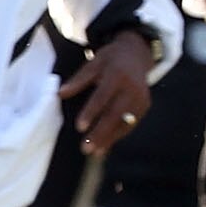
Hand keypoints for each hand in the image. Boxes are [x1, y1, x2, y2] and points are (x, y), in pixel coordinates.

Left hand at [62, 34, 154, 153]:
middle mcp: (132, 88)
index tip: (80, 127)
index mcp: (117, 75)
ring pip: (125, 123)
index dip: (91, 112)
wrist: (137, 54)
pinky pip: (131, 124)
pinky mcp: (144, 106)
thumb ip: (79, 79)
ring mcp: (141, 98)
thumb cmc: (111, 59)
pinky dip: (118, 135)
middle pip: (115, 114)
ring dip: (110, 139)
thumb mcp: (94, 62)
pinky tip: (107, 145)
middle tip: (86, 148)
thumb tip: (61, 94)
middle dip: (100, 133)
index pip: (103, 97)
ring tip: (95, 152)